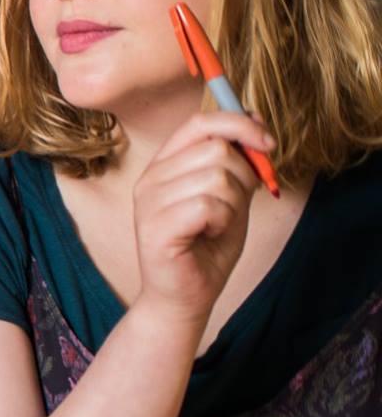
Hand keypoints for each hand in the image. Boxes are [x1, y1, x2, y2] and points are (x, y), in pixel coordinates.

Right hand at [131, 112, 272, 326]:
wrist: (185, 296)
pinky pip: (208, 206)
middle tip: (233, 208)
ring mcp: (148, 202)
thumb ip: (237, 162)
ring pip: (217, 177)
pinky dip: (223, 222)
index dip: (239, 125)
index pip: (200, 123)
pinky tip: (209, 235)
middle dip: (243, 178)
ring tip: (218, 225)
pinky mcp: (155, 227)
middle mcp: (150, 178)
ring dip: (233, 205)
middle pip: (217, 150)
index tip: (268, 144)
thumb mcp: (230, 196)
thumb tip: (255, 120)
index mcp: (164, 165)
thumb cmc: (207, 247)